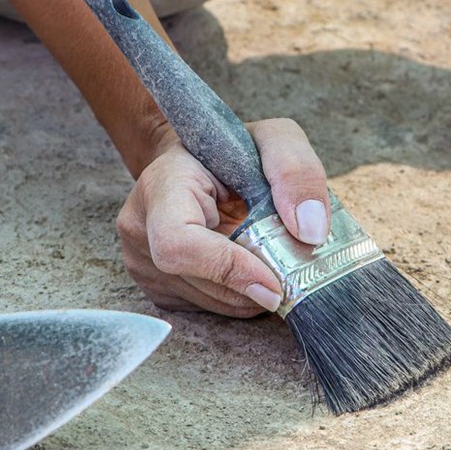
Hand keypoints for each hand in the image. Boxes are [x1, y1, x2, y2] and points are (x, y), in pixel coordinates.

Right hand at [116, 119, 329, 316]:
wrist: (193, 163)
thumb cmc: (229, 150)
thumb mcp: (273, 139)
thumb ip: (296, 171)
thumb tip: (311, 231)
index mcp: (161, 184)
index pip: (178, 244)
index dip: (228, 270)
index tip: (274, 283)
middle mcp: (139, 227)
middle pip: (200, 282)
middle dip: (253, 284)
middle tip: (288, 269)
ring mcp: (140, 262)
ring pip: (208, 303)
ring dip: (250, 293)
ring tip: (269, 262)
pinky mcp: (156, 287)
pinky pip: (206, 309)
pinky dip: (239, 297)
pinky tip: (249, 269)